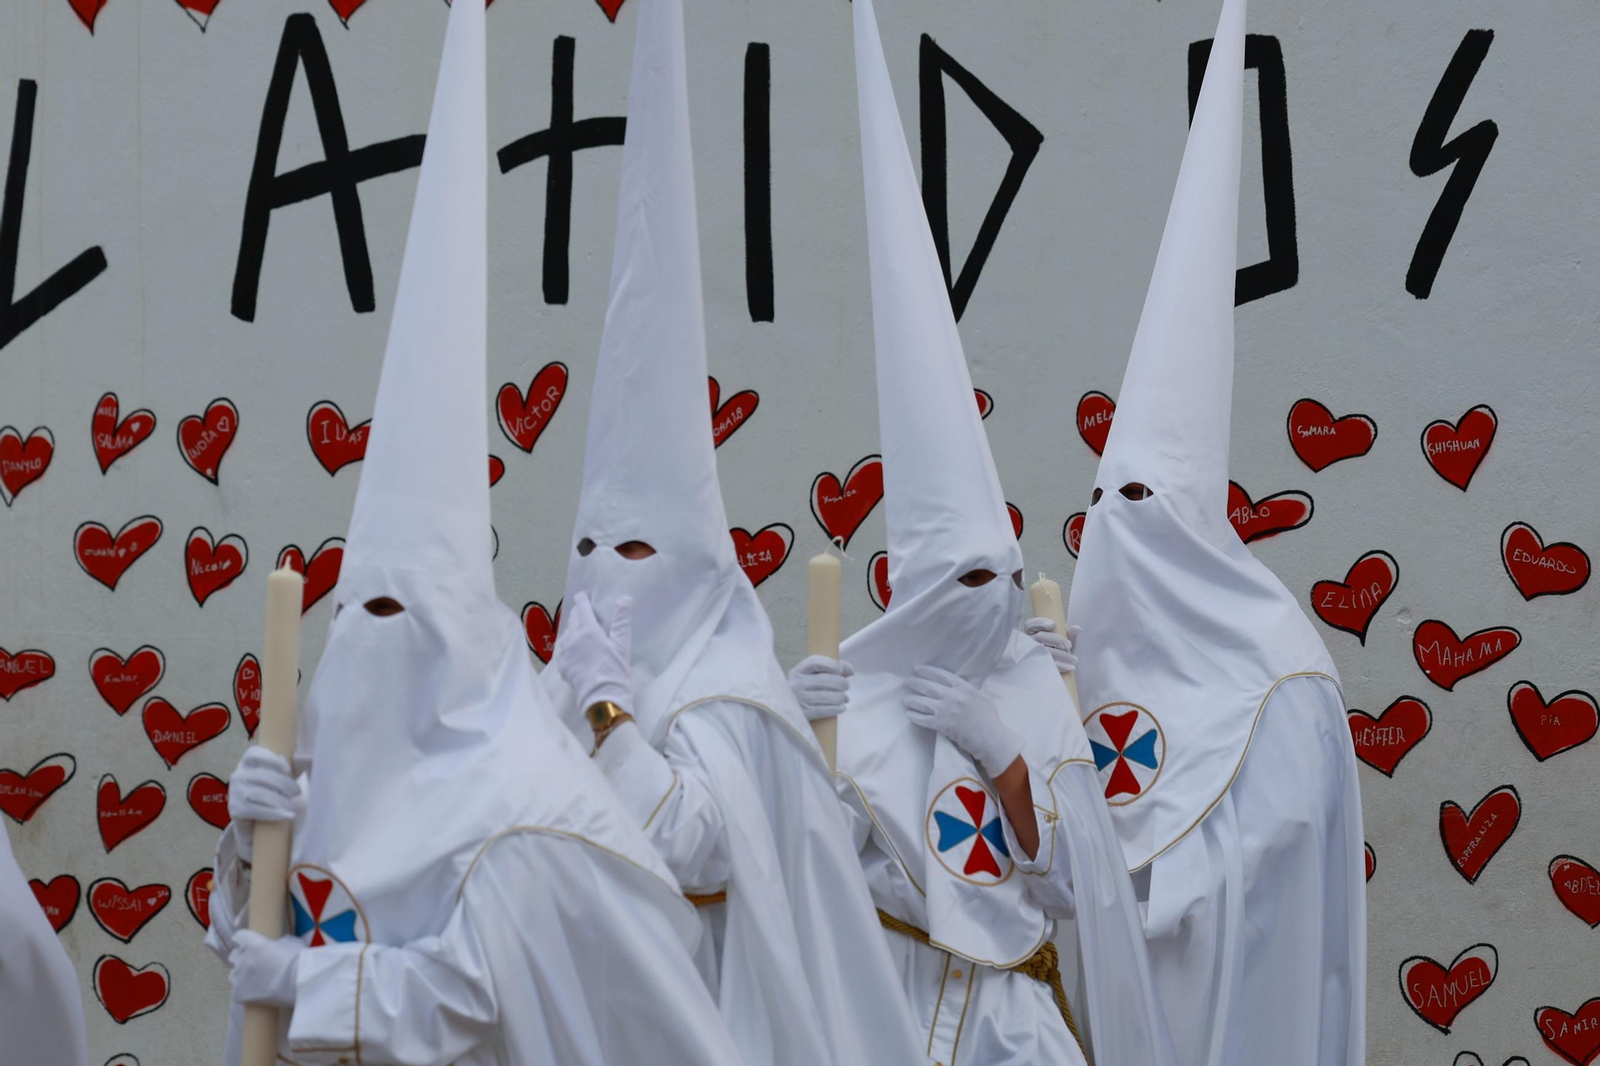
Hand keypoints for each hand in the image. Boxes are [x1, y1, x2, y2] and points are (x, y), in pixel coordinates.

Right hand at [228, 747, 300, 861]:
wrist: (257, 819)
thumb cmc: (273, 789)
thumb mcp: (284, 775)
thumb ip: (296, 765)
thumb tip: (309, 758)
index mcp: (249, 761)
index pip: (254, 754)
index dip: (271, 760)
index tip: (288, 769)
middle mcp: (239, 774)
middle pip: (262, 775)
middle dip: (283, 784)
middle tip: (297, 792)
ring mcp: (235, 791)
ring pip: (259, 793)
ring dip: (280, 800)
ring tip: (292, 806)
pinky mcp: (235, 809)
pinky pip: (253, 809)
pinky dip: (272, 813)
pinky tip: (285, 815)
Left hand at [228, 930, 302, 1006]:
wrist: (300, 983)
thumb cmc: (299, 961)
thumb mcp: (290, 944)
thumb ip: (276, 944)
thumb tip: (275, 946)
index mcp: (254, 943)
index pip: (239, 936)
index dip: (243, 940)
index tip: (245, 943)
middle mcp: (243, 959)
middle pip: (234, 956)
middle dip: (242, 958)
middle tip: (253, 963)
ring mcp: (240, 977)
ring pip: (233, 975)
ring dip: (242, 976)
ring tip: (254, 981)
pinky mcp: (239, 994)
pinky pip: (236, 992)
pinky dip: (244, 993)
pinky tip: (255, 994)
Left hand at [556, 592, 633, 711]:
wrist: (601, 698)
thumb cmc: (615, 670)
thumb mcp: (622, 644)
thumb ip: (621, 620)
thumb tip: (624, 599)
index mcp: (588, 630)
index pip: (582, 608)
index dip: (582, 600)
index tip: (582, 595)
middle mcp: (573, 638)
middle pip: (573, 619)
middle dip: (578, 613)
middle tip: (584, 611)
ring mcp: (565, 652)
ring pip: (567, 633)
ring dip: (573, 628)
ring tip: (581, 630)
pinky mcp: (562, 665)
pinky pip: (563, 649)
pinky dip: (569, 644)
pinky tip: (575, 649)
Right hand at [787, 655, 853, 721]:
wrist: (785, 713)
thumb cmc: (802, 690)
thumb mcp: (808, 676)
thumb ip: (828, 668)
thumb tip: (850, 671)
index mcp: (797, 671)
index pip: (816, 662)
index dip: (833, 665)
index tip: (842, 670)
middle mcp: (797, 683)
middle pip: (826, 679)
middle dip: (842, 683)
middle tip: (846, 686)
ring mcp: (799, 699)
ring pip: (828, 696)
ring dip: (841, 697)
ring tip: (845, 698)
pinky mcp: (803, 714)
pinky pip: (825, 710)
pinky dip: (837, 708)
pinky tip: (841, 707)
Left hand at [904, 666, 1022, 777]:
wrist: (992, 739)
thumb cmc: (990, 720)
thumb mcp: (982, 698)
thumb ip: (969, 690)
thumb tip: (959, 685)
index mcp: (965, 687)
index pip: (941, 674)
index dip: (927, 671)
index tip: (918, 669)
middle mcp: (954, 696)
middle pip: (929, 686)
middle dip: (915, 683)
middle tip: (907, 682)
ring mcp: (948, 710)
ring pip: (923, 702)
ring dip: (912, 700)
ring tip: (905, 700)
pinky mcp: (943, 725)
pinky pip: (923, 719)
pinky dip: (914, 716)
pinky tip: (909, 714)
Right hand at [1023, 618, 1078, 673]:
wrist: (1060, 670)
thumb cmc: (1060, 651)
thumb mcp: (1065, 642)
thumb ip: (1070, 634)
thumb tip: (1077, 628)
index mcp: (1033, 634)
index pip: (1030, 625)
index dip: (1040, 623)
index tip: (1053, 625)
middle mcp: (1030, 643)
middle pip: (1040, 637)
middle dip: (1056, 639)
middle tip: (1069, 645)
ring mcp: (1031, 656)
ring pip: (1043, 652)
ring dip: (1061, 655)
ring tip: (1074, 659)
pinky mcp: (1036, 668)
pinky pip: (1046, 666)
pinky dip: (1060, 666)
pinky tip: (1070, 667)